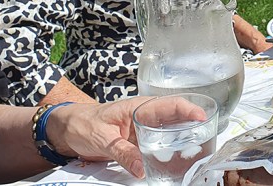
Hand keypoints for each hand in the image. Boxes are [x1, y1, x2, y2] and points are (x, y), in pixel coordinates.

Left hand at [45, 97, 205, 177]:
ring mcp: (144, 130)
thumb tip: (142, 168)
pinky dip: (168, 154)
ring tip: (195, 155)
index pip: (171, 104)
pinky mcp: (139, 143)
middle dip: (193, 129)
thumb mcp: (102, 138)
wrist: (67, 130)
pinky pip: (159, 147)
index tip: (204, 119)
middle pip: (176, 120)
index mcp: (139, 107)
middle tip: (205, 143)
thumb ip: (123, 152)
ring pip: (170, 134)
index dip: (190, 110)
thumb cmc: (83, 124)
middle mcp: (146, 116)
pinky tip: (175, 163)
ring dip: (182, 143)